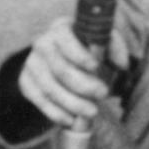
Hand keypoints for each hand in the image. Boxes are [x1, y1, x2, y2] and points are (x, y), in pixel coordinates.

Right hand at [16, 0, 145, 133]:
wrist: (67, 62)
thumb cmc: (91, 51)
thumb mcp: (105, 44)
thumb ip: (116, 49)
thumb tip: (122, 65)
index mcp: (61, 28)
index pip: (66, 40)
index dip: (80, 55)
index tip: (96, 67)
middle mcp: (42, 43)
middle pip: (60, 69)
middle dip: (83, 85)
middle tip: (103, 94)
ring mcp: (31, 63)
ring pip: (49, 88)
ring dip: (72, 103)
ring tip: (92, 112)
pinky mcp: (26, 82)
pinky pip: (39, 100)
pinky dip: (56, 113)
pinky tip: (72, 120)